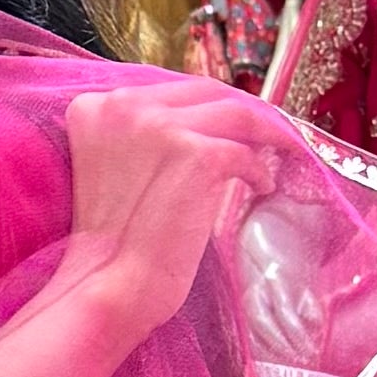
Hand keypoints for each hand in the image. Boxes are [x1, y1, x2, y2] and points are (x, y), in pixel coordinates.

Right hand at [63, 84, 292, 327]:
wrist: (110, 287)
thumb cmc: (113, 244)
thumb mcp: (114, 168)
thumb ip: (145, 137)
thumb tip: (204, 125)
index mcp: (96, 107)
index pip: (170, 90)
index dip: (209, 106)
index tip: (234, 122)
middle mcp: (123, 105)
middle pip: (205, 91)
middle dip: (243, 110)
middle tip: (269, 131)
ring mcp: (161, 126)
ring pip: (235, 113)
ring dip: (266, 132)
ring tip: (281, 151)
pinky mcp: (196, 155)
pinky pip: (245, 153)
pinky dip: (260, 171)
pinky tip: (262, 187)